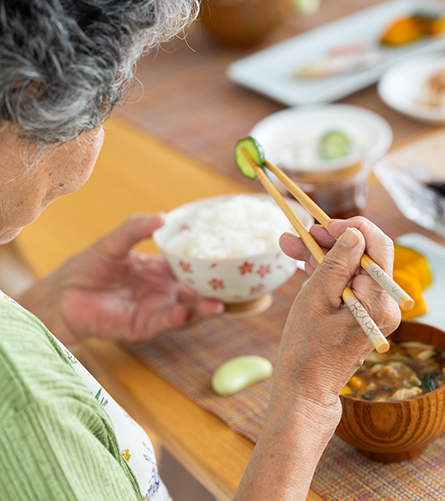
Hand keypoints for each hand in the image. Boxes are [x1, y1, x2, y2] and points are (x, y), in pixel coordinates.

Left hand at [19, 214, 222, 343]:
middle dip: (216, 291)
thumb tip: (164, 216)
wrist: (62, 295)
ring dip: (204, 309)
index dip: (209, 265)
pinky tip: (185, 311)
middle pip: (197, 292)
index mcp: (160, 271)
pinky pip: (165, 323)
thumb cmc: (88, 267)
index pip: (191, 268)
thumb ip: (136, 228)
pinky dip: (178, 318)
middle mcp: (164, 292)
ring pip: (188, 311)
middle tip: (235, 285)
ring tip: (218, 304)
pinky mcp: (143, 327)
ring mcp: (156, 311)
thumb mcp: (114, 242)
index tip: (228, 257)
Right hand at [275, 217, 400, 412]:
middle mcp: (386, 305)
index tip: (324, 224)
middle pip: (364, 255)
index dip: (353, 228)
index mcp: (379, 301)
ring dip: (325, 255)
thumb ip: (337, 262)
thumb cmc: (306, 349)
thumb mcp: (316, 298)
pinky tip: (305, 264)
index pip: (379, 246)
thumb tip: (355, 233)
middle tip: (298, 234)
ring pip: (353, 268)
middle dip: (331, 241)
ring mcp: (376, 311)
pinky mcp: (364, 315)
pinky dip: (329, 273)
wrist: (305, 390)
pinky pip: (350, 284)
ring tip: (291, 246)